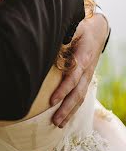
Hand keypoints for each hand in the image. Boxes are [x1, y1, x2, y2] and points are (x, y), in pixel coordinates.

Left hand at [50, 13, 107, 127]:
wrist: (98, 32)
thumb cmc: (83, 29)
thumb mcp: (76, 26)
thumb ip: (67, 32)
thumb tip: (55, 35)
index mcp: (83, 58)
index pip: (73, 77)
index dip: (63, 89)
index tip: (52, 100)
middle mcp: (87, 71)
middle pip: (77, 93)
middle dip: (66, 108)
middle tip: (55, 120)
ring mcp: (88, 77)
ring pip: (80, 98)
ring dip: (70, 112)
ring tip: (58, 124)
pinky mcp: (86, 80)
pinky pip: (81, 96)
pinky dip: (73, 109)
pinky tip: (65, 119)